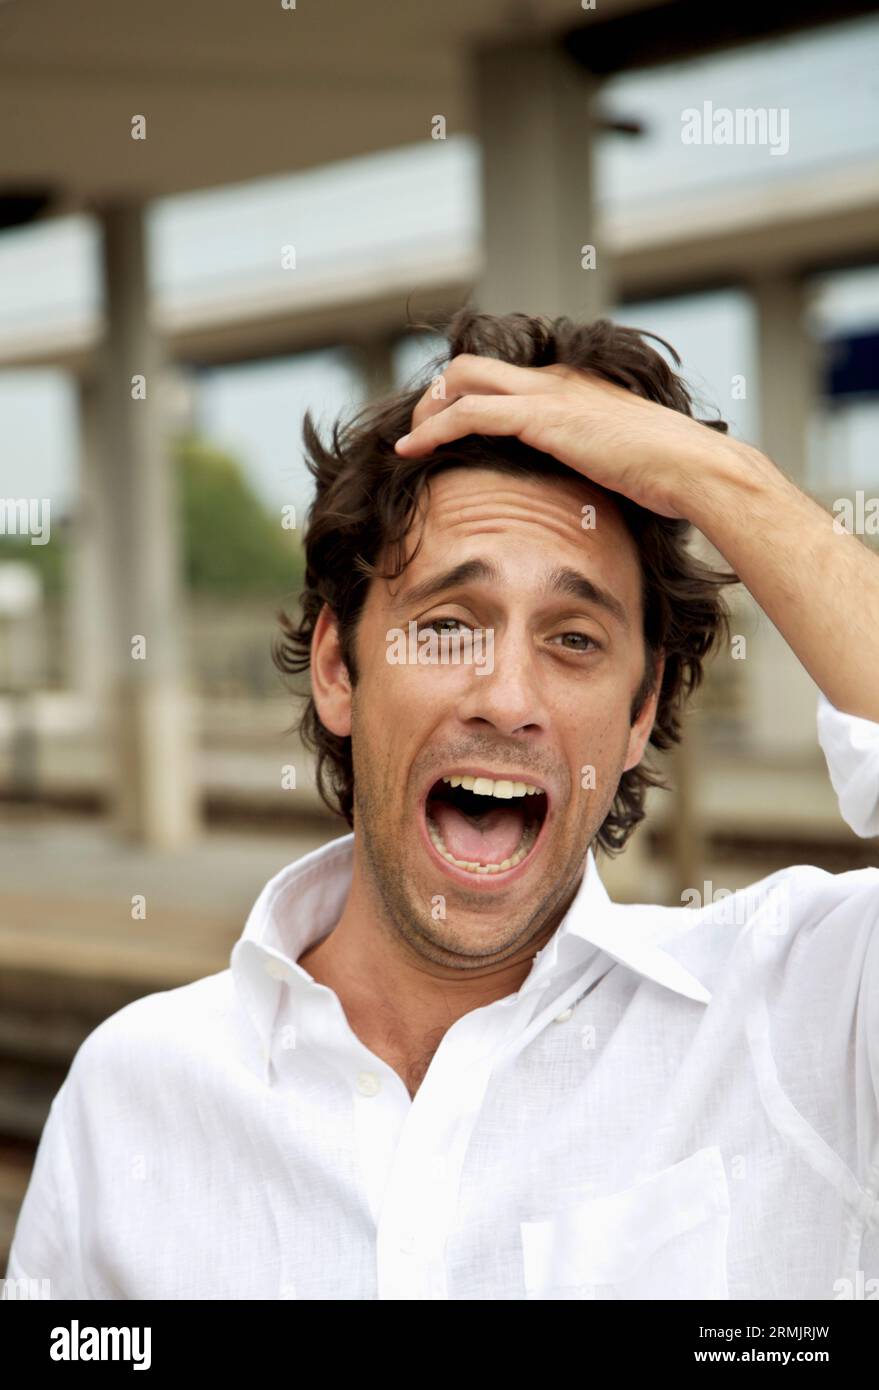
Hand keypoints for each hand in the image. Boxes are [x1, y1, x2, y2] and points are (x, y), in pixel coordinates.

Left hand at [394, 353, 770, 523]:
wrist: (693, 468)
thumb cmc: (668, 474)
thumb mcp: (617, 460)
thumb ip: (588, 461)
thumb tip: (579, 488)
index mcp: (572, 386)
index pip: (501, 376)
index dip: (463, 397)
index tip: (443, 429)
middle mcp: (555, 380)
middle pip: (470, 366)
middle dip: (435, 396)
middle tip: (418, 434)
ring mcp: (549, 394)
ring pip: (461, 379)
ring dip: (427, 410)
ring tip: (408, 443)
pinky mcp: (544, 417)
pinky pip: (471, 412)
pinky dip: (435, 429)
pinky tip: (412, 451)